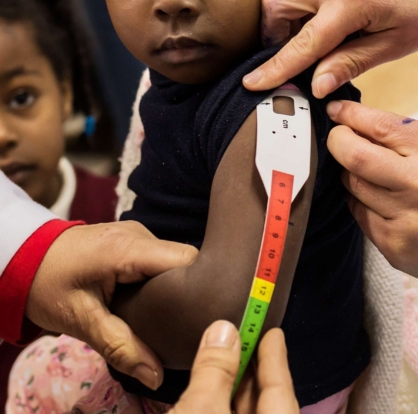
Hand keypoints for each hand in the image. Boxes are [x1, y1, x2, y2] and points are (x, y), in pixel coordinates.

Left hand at [25, 222, 197, 389]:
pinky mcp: (132, 240)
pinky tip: (155, 305)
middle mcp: (140, 234)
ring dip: (173, 289)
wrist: (24, 259)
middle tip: (187, 325)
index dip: (199, 287)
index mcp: (130, 248)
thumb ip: (120, 346)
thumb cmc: (49, 286)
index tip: (202, 317)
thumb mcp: (82, 321)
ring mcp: (137, 234)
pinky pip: (158, 261)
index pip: (186, 260)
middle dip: (188, 293)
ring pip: (172, 263)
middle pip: (184, 262)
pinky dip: (159, 282)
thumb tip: (156, 375)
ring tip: (172, 319)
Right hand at [174, 321, 297, 413]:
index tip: (273, 332)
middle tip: (245, 338)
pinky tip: (211, 391)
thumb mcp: (199, 410)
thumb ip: (214, 370)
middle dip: (254, 371)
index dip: (276, 359)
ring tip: (226, 358)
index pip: (282, 393)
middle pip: (267, 405)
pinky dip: (221, 407)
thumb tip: (225, 330)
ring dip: (234, 391)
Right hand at [243, 0, 417, 96]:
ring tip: (316, 41)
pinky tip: (328, 22)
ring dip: (287, 18)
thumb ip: (351, 63)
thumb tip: (316, 85)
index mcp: (352, 1)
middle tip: (291, 56)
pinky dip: (303, 5)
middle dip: (271, 33)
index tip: (252, 83)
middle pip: (274, 4)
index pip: (302, 43)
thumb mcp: (395, 44)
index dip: (275, 67)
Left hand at [326, 101, 417, 284]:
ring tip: (366, 170)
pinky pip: (359, 214)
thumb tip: (360, 121)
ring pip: (353, 185)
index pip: (379, 125)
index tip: (335, 111)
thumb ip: (408, 134)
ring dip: (352, 173)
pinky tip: (378, 198)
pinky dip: (361, 201)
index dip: (348, 115)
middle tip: (337, 138)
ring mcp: (405, 219)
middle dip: (337, 142)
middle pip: (354, 156)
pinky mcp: (394, 245)